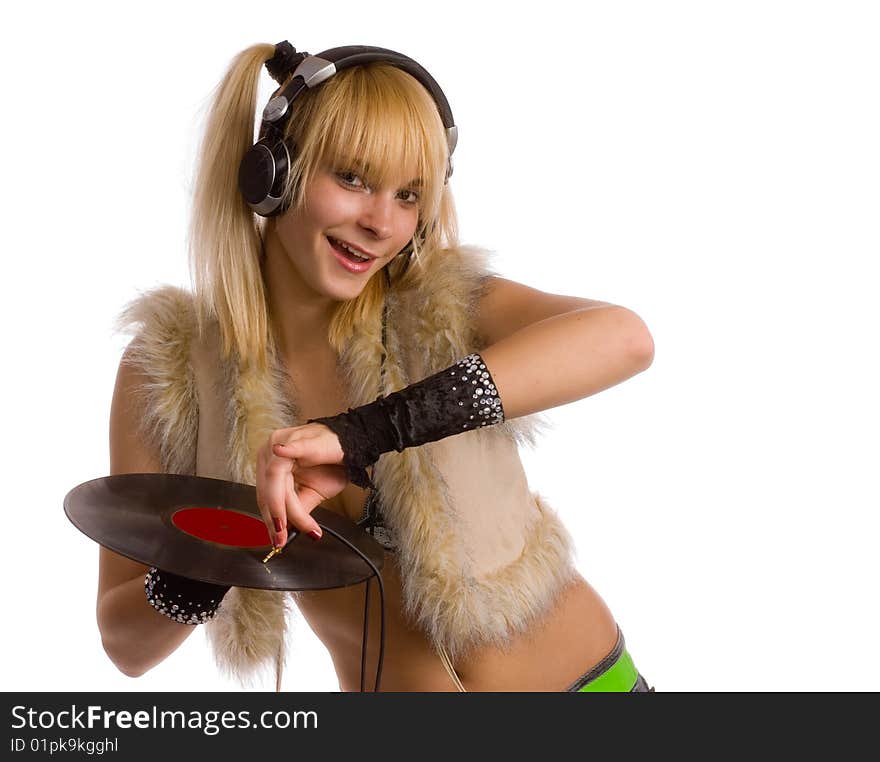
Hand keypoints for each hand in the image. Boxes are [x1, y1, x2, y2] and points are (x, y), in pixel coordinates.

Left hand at [254, 422, 347, 546]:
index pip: (263, 496)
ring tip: (302, 524)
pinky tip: (280, 460)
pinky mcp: (298, 439)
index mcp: (268, 464)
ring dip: (287, 507)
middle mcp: (269, 452)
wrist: (353, 446)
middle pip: (266, 491)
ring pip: (275, 481)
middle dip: (277, 518)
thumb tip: (287, 529)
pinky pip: (288, 453)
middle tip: (284, 538)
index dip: (270, 520)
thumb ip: (297, 507)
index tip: (277, 539)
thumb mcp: (312, 492)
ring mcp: (282, 443)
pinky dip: (285, 456)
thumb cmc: (332, 463)